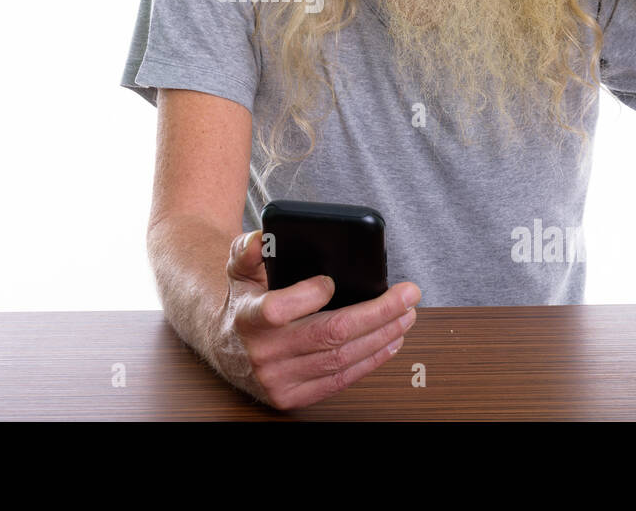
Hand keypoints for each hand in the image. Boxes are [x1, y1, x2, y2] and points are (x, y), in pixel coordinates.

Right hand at [211, 229, 420, 410]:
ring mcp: (279, 380)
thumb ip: (247, 249)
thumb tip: (262, 238)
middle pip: (330, 335)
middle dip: (377, 313)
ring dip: (383, 336)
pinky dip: (372, 360)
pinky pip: (341, 380)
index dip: (310, 294)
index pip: (280, 309)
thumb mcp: (238, 270)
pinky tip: (391, 341)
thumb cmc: (243, 305)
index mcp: (248, 318)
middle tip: (408, 295)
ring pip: (342, 358)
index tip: (332, 280)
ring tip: (407, 315)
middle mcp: (264, 354)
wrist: (227, 350)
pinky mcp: (294, 397)